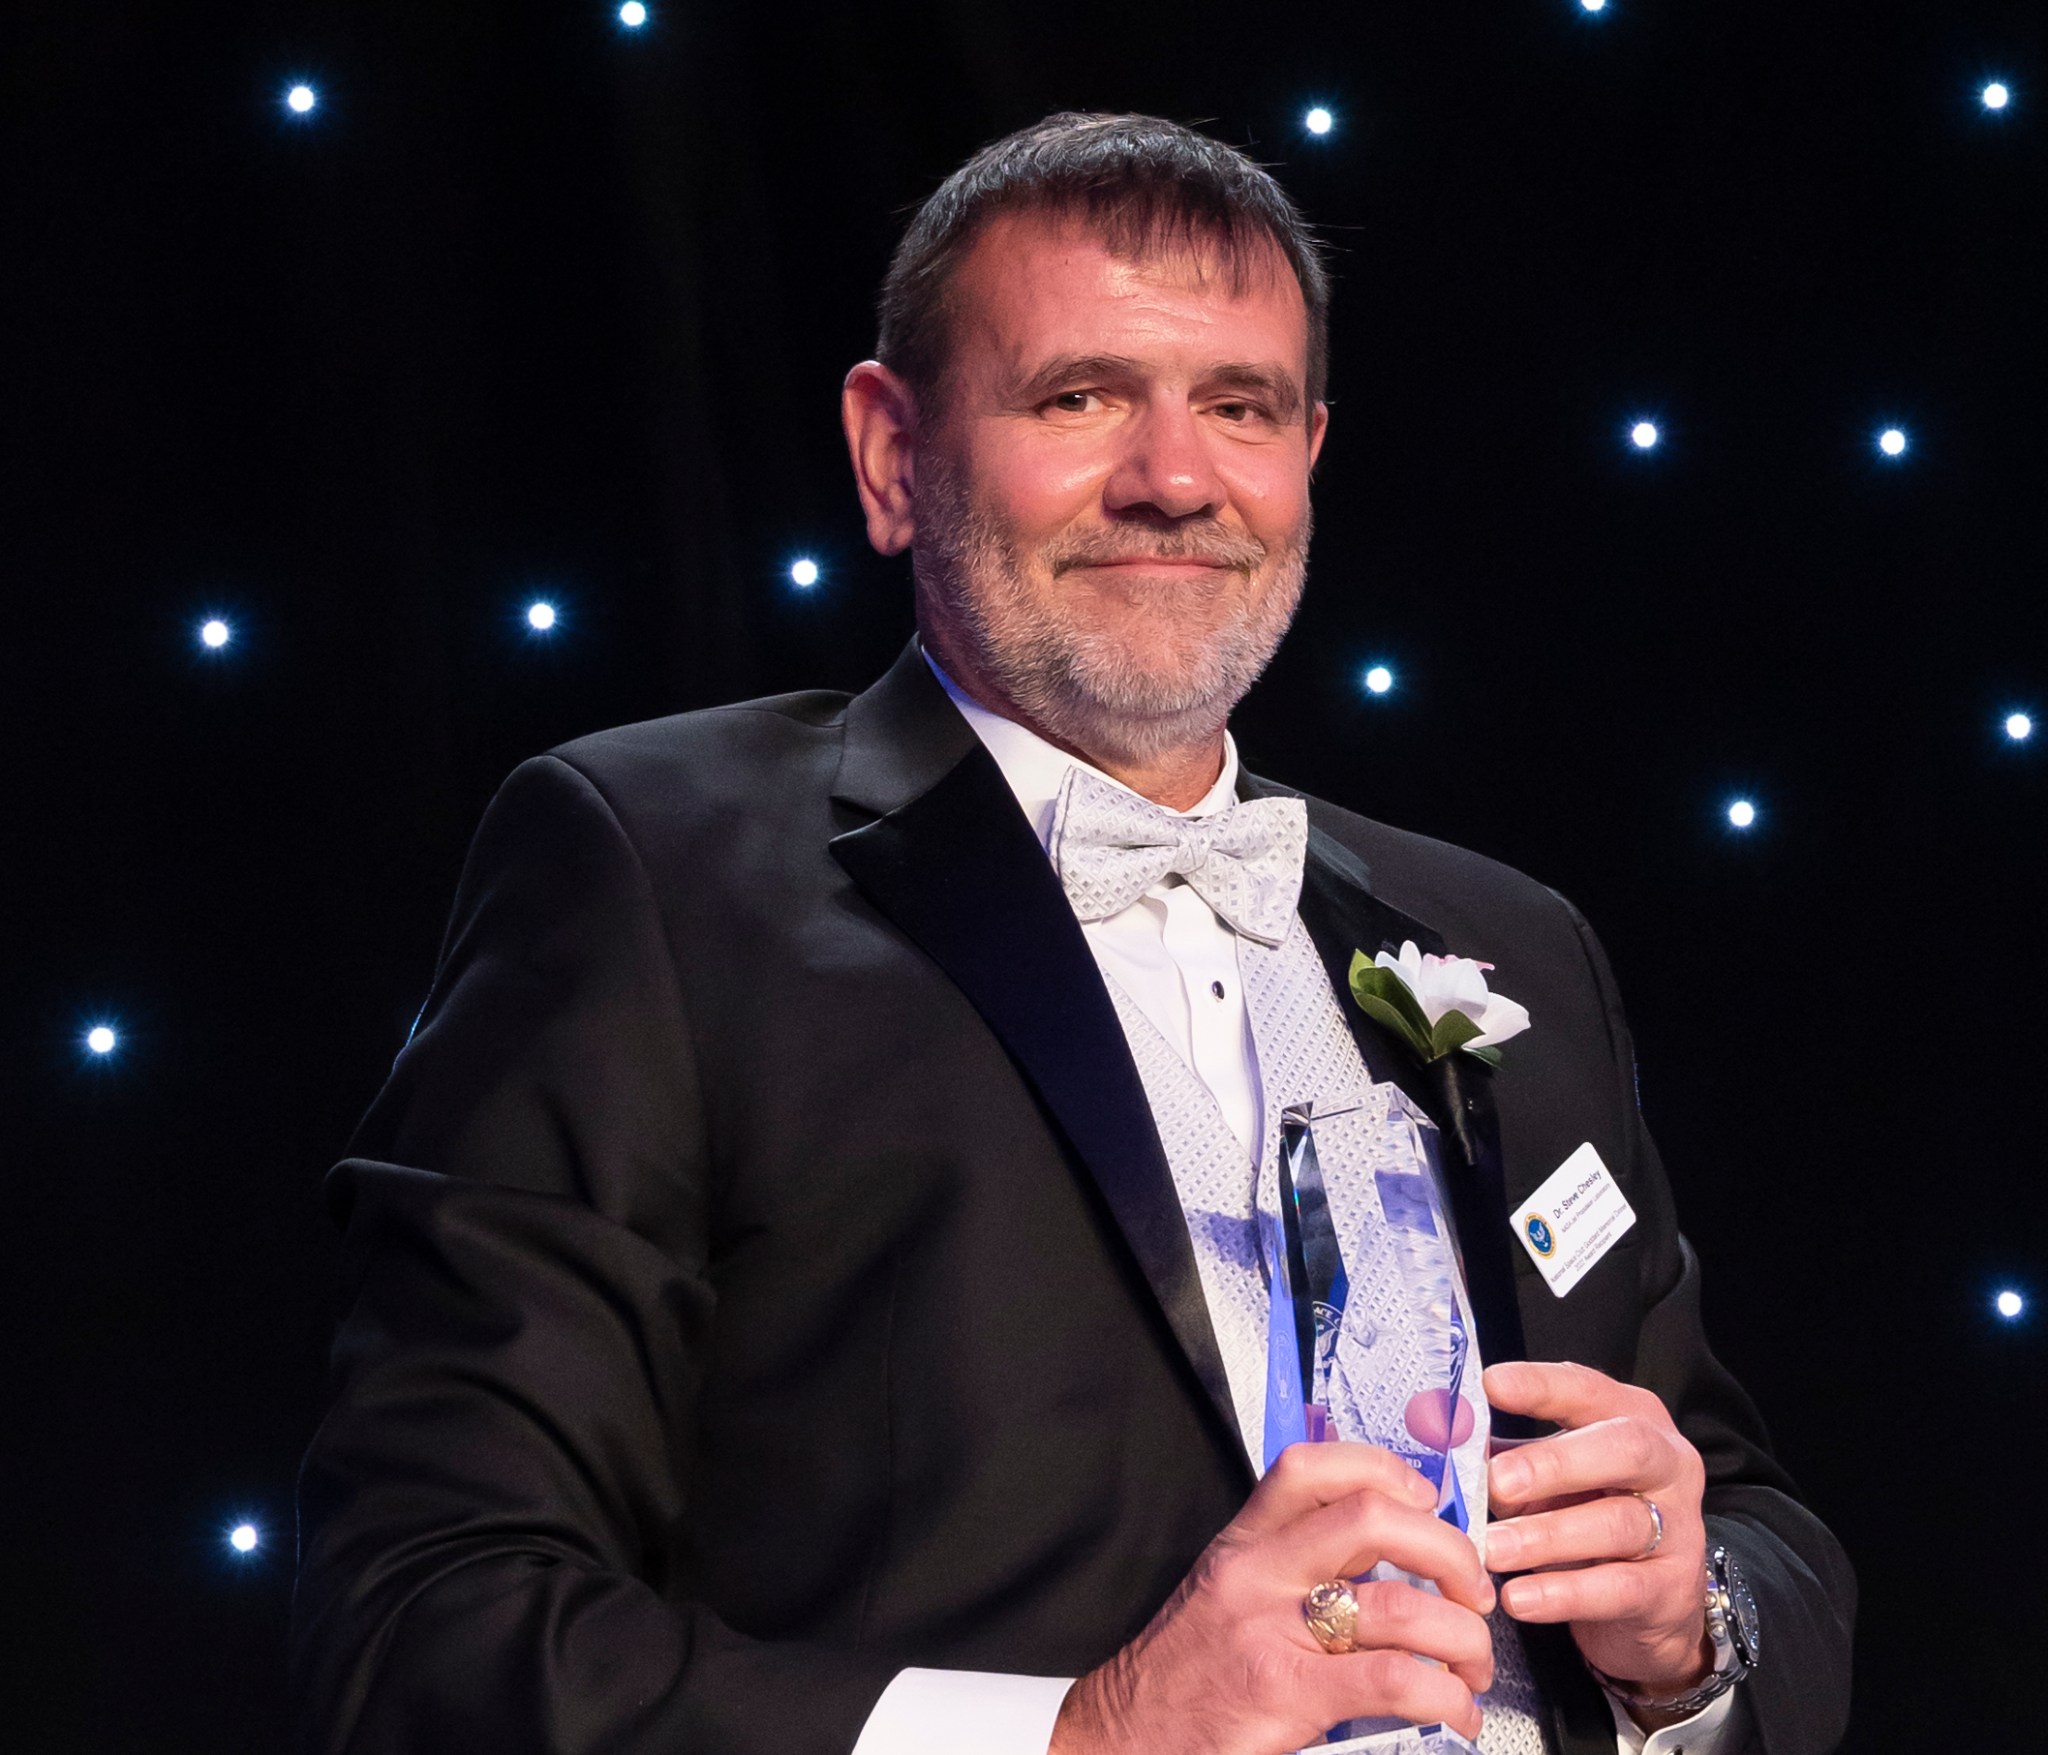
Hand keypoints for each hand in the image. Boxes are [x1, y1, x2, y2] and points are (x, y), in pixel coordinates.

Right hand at [1049, 1441, 1496, 1754]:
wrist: (1126, 1734)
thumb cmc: (1188, 1670)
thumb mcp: (1228, 1592)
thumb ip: (1292, 1567)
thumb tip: (1385, 1558)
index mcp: (1245, 1543)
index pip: (1311, 1467)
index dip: (1383, 1469)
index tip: (1425, 1501)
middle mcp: (1258, 1573)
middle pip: (1370, 1518)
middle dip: (1448, 1551)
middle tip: (1472, 1591)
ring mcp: (1272, 1632)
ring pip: (1397, 1605)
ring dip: (1462, 1637)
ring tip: (1474, 1667)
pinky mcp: (1287, 1695)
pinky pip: (1392, 1680)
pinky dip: (1446, 1696)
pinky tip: (1457, 1713)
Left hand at [1482, 1361, 1710, 1711]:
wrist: (1652, 1602)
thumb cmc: (1588, 1514)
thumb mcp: (1551, 1476)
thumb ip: (1506, 1454)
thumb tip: (1442, 1437)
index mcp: (1631, 1417)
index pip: (1588, 1389)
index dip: (1541, 1386)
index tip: (1490, 1385)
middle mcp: (1667, 1464)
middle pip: (1623, 1449)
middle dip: (1555, 1463)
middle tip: (1497, 1482)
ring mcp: (1679, 1527)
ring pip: (1617, 1523)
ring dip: (1547, 1536)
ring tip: (1492, 1549)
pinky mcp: (1672, 1590)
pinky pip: (1619, 1589)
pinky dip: (1564, 1594)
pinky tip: (1519, 1599)